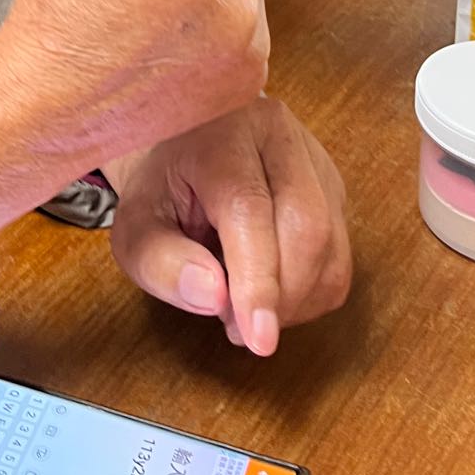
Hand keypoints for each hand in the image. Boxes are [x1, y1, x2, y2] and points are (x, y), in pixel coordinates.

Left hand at [107, 98, 350, 355]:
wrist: (182, 146)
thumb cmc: (159, 191)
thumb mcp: (135, 228)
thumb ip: (161, 264)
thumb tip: (215, 298)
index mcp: (220, 134)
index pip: (250, 209)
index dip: (258, 280)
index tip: (258, 340)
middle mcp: (276, 135)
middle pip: (307, 225)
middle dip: (282, 296)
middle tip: (237, 327)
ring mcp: (313, 158)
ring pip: (332, 245)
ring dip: (298, 300)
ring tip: (246, 304)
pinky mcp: (331, 186)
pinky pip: (339, 255)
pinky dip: (311, 293)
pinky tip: (272, 288)